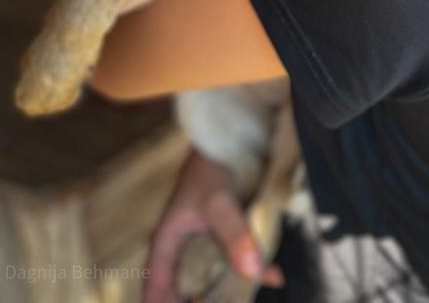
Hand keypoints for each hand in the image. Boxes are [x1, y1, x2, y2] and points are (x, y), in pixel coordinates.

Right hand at [145, 149, 283, 302]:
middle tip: (228, 301)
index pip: (156, 286)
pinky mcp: (221, 237)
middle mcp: (181, 248)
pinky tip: (273, 275)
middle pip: (183, 287)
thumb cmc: (210, 169)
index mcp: (166, 242)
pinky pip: (232, 261)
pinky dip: (250, 270)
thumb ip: (235, 236)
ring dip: (229, 289)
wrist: (228, 142)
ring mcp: (202, 243)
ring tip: (247, 294)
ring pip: (211, 278)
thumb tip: (253, 272)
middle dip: (203, 299)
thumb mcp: (220, 203)